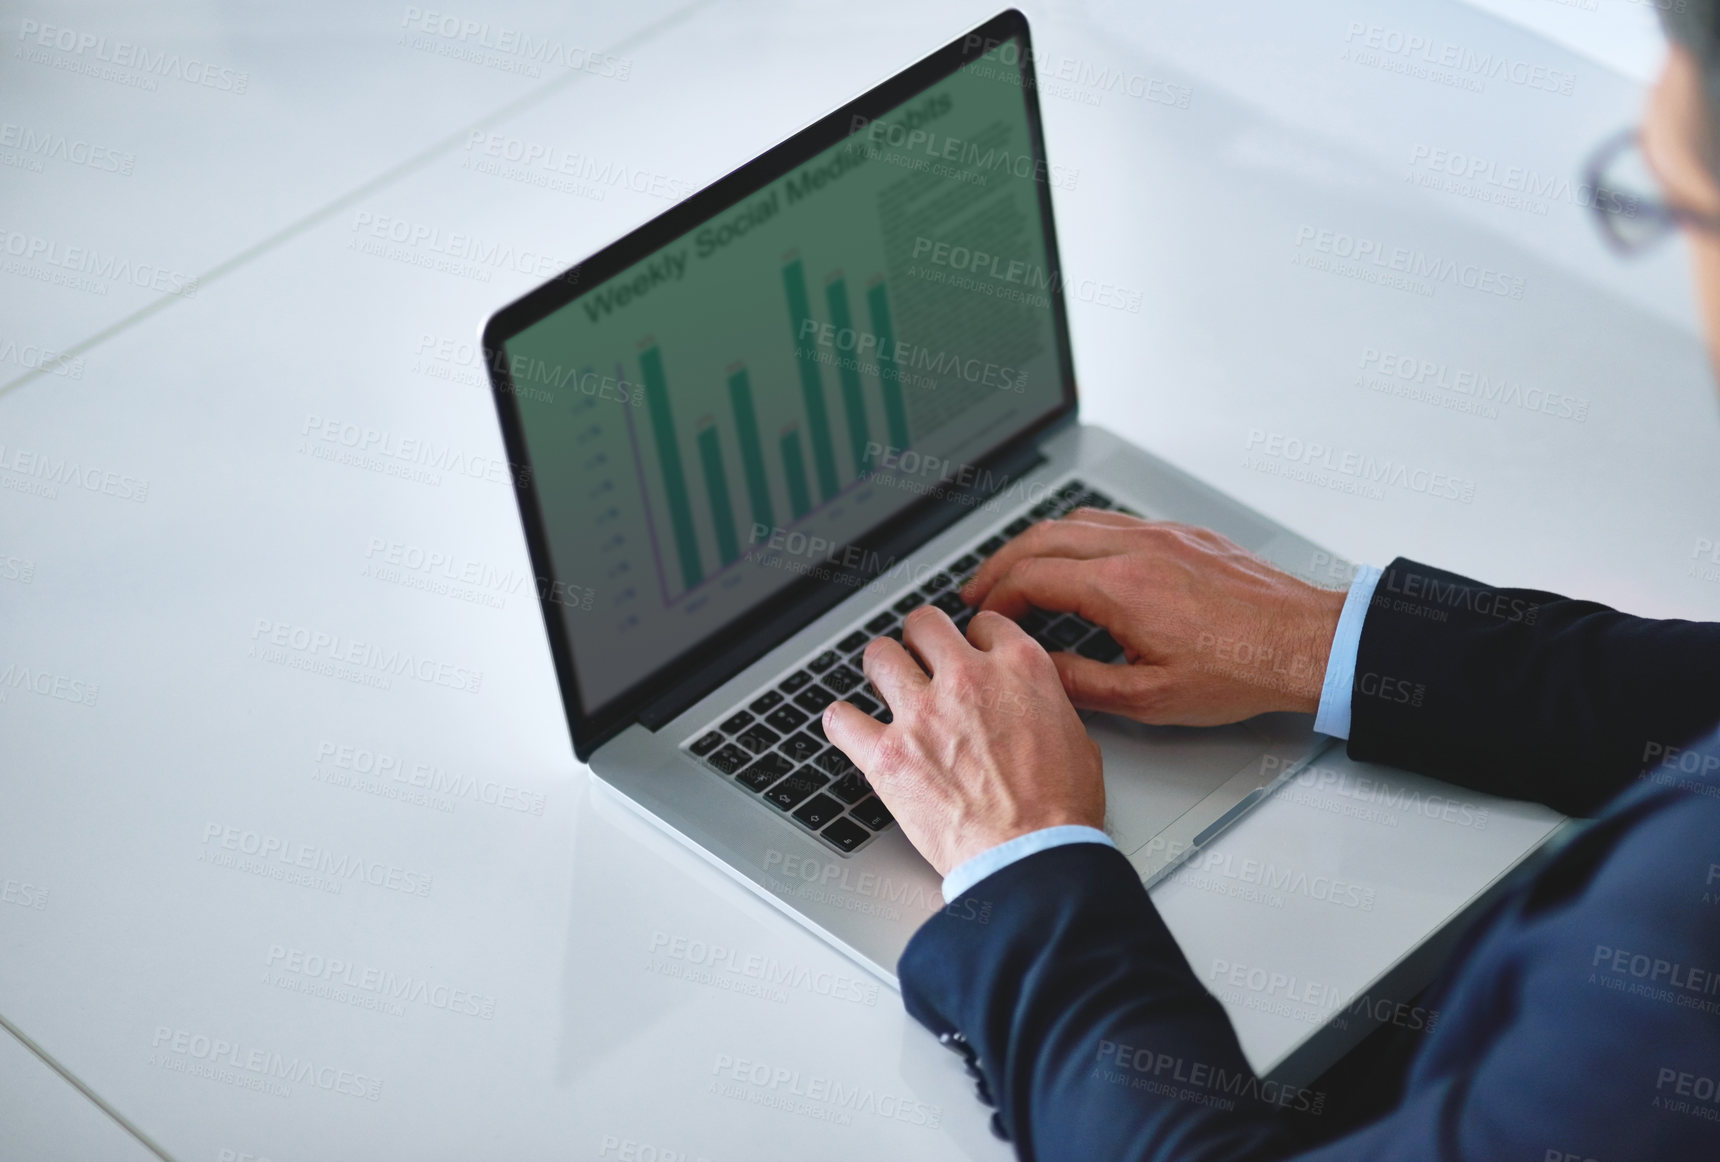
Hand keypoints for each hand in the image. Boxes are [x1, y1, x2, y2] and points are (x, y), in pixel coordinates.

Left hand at [822, 606, 1103, 876]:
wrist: (1031, 855)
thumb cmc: (1059, 809)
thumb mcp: (1076, 736)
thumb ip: (1043, 704)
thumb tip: (1030, 707)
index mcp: (1018, 668)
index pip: (983, 624)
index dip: (973, 640)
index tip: (968, 654)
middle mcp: (966, 679)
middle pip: (924, 625)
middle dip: (921, 640)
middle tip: (920, 660)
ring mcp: (922, 713)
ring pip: (880, 656)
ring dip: (883, 670)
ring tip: (885, 686)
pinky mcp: (887, 754)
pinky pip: (841, 719)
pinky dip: (843, 722)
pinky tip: (852, 729)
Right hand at [961, 510, 1345, 726]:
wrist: (1306, 642)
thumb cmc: (1242, 670)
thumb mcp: (1151, 697)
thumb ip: (1083, 682)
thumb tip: (1039, 671)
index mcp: (1121, 587)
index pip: (1032, 578)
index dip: (997, 598)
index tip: (983, 616)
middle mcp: (1137, 548)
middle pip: (1042, 538)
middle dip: (1001, 563)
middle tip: (979, 589)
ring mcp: (1161, 535)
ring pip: (1076, 522)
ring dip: (1037, 544)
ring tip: (1018, 572)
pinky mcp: (1183, 535)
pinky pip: (1114, 522)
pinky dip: (1078, 537)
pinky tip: (1077, 562)